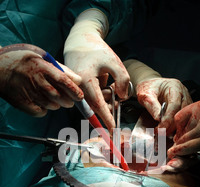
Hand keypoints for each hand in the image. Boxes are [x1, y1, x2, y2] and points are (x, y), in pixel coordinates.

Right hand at [0, 50, 83, 116]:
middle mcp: (34, 79)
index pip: (62, 80)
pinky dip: (44, 110)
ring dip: (56, 105)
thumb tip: (78, 80)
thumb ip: (60, 69)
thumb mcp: (40, 58)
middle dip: (67, 101)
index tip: (80, 96)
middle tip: (70, 101)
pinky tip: (41, 102)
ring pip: (50, 105)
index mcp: (41, 66)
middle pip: (58, 96)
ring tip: (53, 99)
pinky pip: (40, 111)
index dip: (73, 90)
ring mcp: (26, 91)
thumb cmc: (22, 61)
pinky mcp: (20, 103)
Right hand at [64, 10, 129, 131]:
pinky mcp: (79, 92)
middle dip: (110, 103)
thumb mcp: (114, 61)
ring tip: (109, 82)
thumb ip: (122, 78)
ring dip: (107, 98)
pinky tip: (104, 83)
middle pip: (97, 107)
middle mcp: (78, 88)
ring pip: (96, 104)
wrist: (79, 43)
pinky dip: (102, 95)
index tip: (113, 130)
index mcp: (85, 80)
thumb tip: (122, 97)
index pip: (98, 104)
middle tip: (116, 88)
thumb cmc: (96, 51)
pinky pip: (93, 100)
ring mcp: (77, 91)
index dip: (107, 119)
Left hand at [135, 78, 191, 134]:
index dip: (168, 119)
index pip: (175, 104)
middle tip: (161, 134)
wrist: (151, 86)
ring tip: (164, 135)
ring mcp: (186, 100)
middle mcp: (183, 93)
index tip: (161, 129)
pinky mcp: (185, 108)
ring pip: (186, 117)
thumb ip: (152, 105)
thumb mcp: (145, 94)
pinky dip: (177, 127)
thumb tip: (158, 119)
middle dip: (172, 125)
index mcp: (175, 87)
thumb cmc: (148, 88)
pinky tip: (169, 133)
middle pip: (182, 112)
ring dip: (176, 128)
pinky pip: (184, 119)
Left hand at [168, 100, 199, 157]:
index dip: (173, 129)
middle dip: (173, 141)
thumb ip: (197, 126)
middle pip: (179, 129)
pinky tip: (175, 154)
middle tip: (165, 150)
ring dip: (176, 149)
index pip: (178, 117)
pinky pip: (191, 144)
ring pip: (184, 138)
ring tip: (169, 154)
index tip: (169, 137)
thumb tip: (180, 138)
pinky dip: (182, 150)